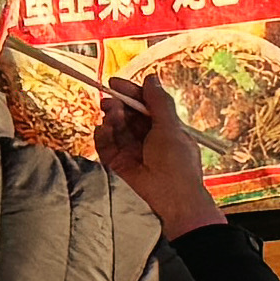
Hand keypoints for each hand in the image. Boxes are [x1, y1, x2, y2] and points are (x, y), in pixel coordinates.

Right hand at [94, 72, 223, 235]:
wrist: (172, 202)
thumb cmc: (177, 164)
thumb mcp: (171, 128)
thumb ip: (159, 103)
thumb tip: (151, 78)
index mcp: (166, 129)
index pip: (146, 106)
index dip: (132, 93)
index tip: (116, 83)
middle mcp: (148, 139)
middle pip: (128, 115)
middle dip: (119, 105)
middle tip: (109, 99)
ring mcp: (133, 152)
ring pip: (116, 128)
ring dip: (112, 118)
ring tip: (112, 115)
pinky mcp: (119, 165)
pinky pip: (106, 146)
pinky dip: (103, 136)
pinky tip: (103, 129)